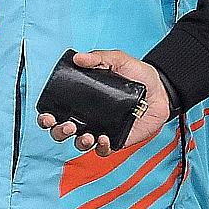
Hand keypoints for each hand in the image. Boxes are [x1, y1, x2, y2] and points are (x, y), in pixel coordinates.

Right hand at [36, 50, 169, 154]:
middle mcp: (88, 117)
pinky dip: (101, 147)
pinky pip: (103, 150)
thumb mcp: (118, 61)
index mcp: (82, 100)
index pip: (56, 111)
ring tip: (86, 135)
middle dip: (58, 132)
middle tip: (67, 126)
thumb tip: (78, 58)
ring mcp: (101, 129)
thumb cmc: (138, 75)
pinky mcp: (116, 139)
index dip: (46, 116)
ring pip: (80, 144)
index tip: (47, 115)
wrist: (161, 89)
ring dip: (78, 142)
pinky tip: (105, 138)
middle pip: (61, 132)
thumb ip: (100, 58)